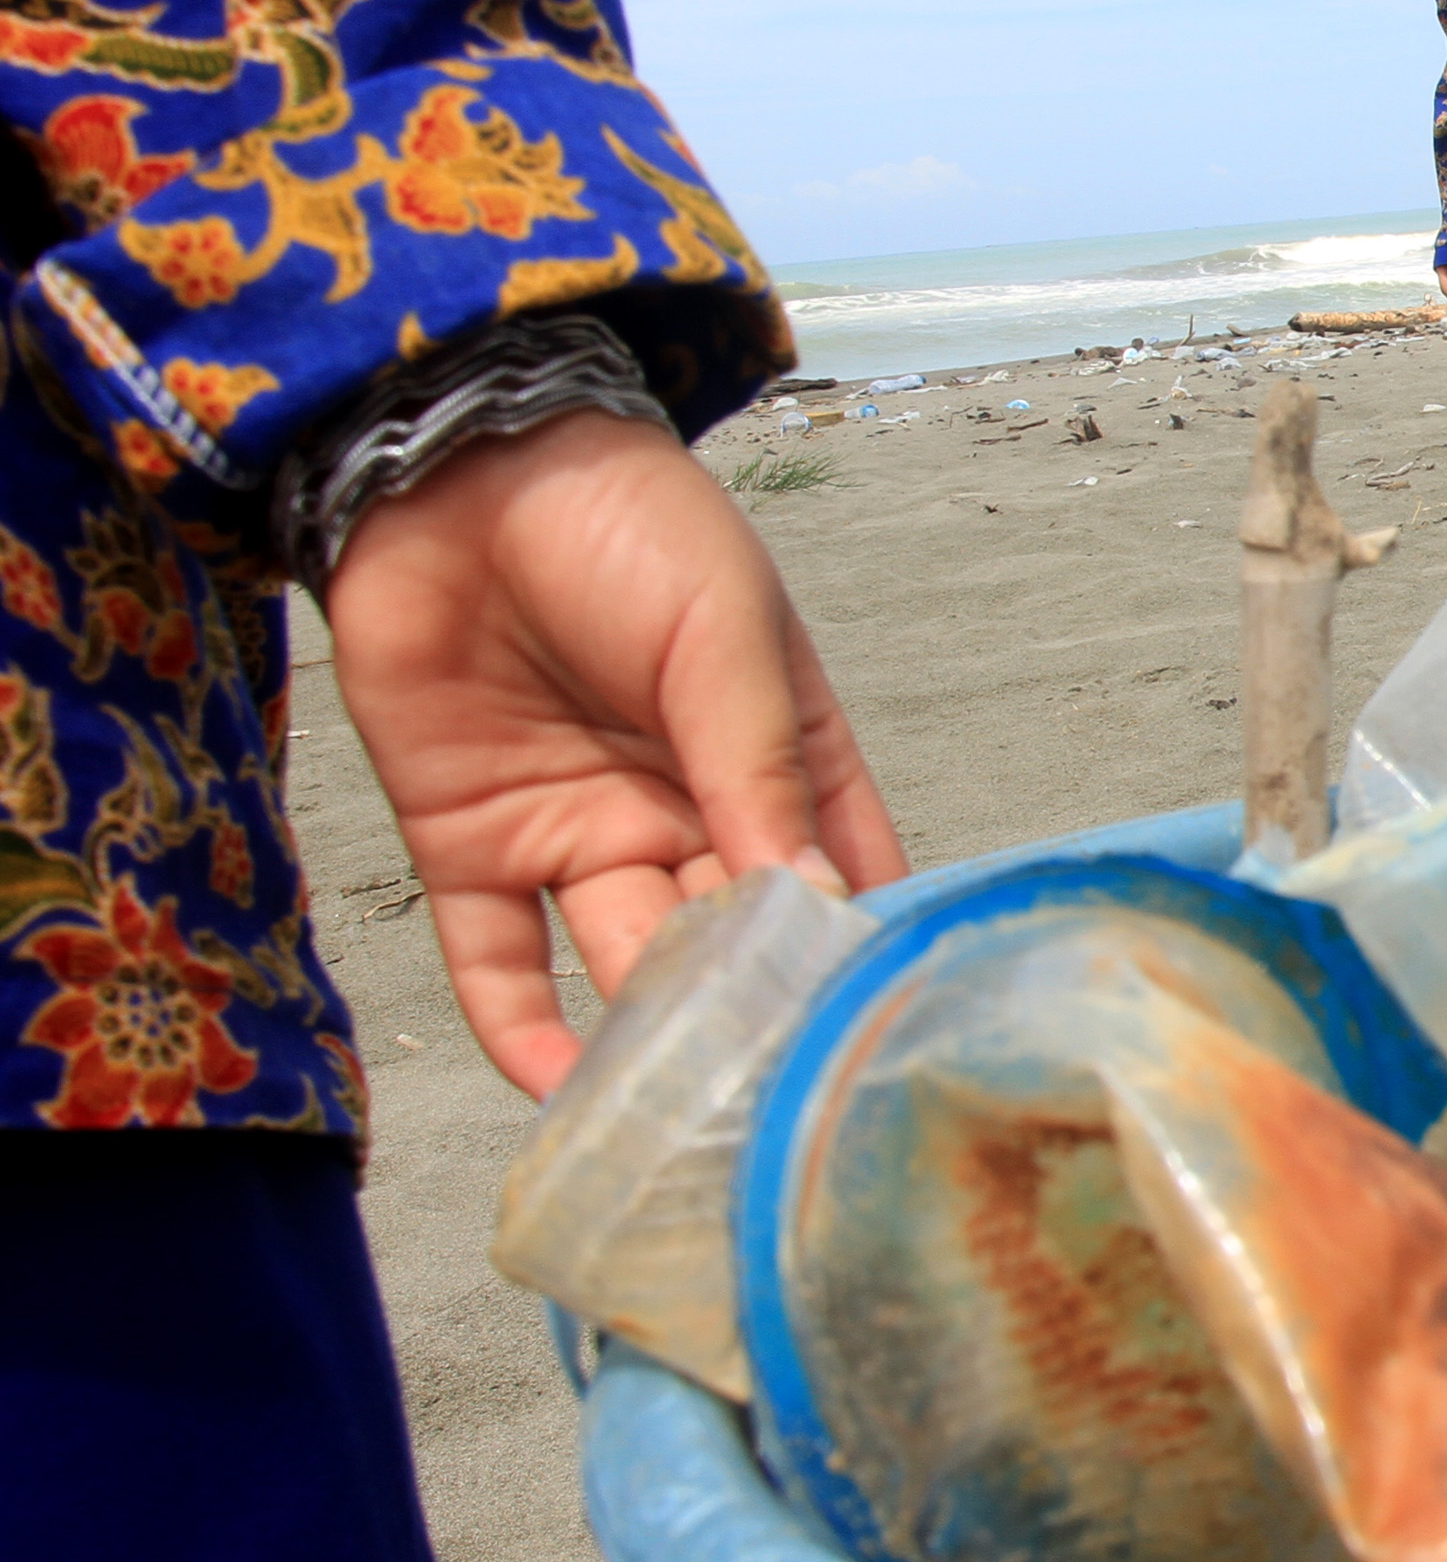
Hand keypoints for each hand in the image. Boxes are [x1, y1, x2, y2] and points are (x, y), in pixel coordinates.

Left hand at [325, 406, 905, 1098]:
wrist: (451, 461)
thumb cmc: (623, 523)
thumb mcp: (725, 635)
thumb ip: (759, 768)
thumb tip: (810, 900)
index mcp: (773, 756)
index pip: (835, 874)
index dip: (853, 947)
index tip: (880, 1026)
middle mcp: (684, 810)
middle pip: (728, 934)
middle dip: (749, 1005)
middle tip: (773, 1086)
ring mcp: (578, 832)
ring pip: (624, 956)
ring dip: (649, 1027)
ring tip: (680, 1100)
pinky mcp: (470, 846)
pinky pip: (497, 958)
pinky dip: (521, 1028)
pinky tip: (562, 1088)